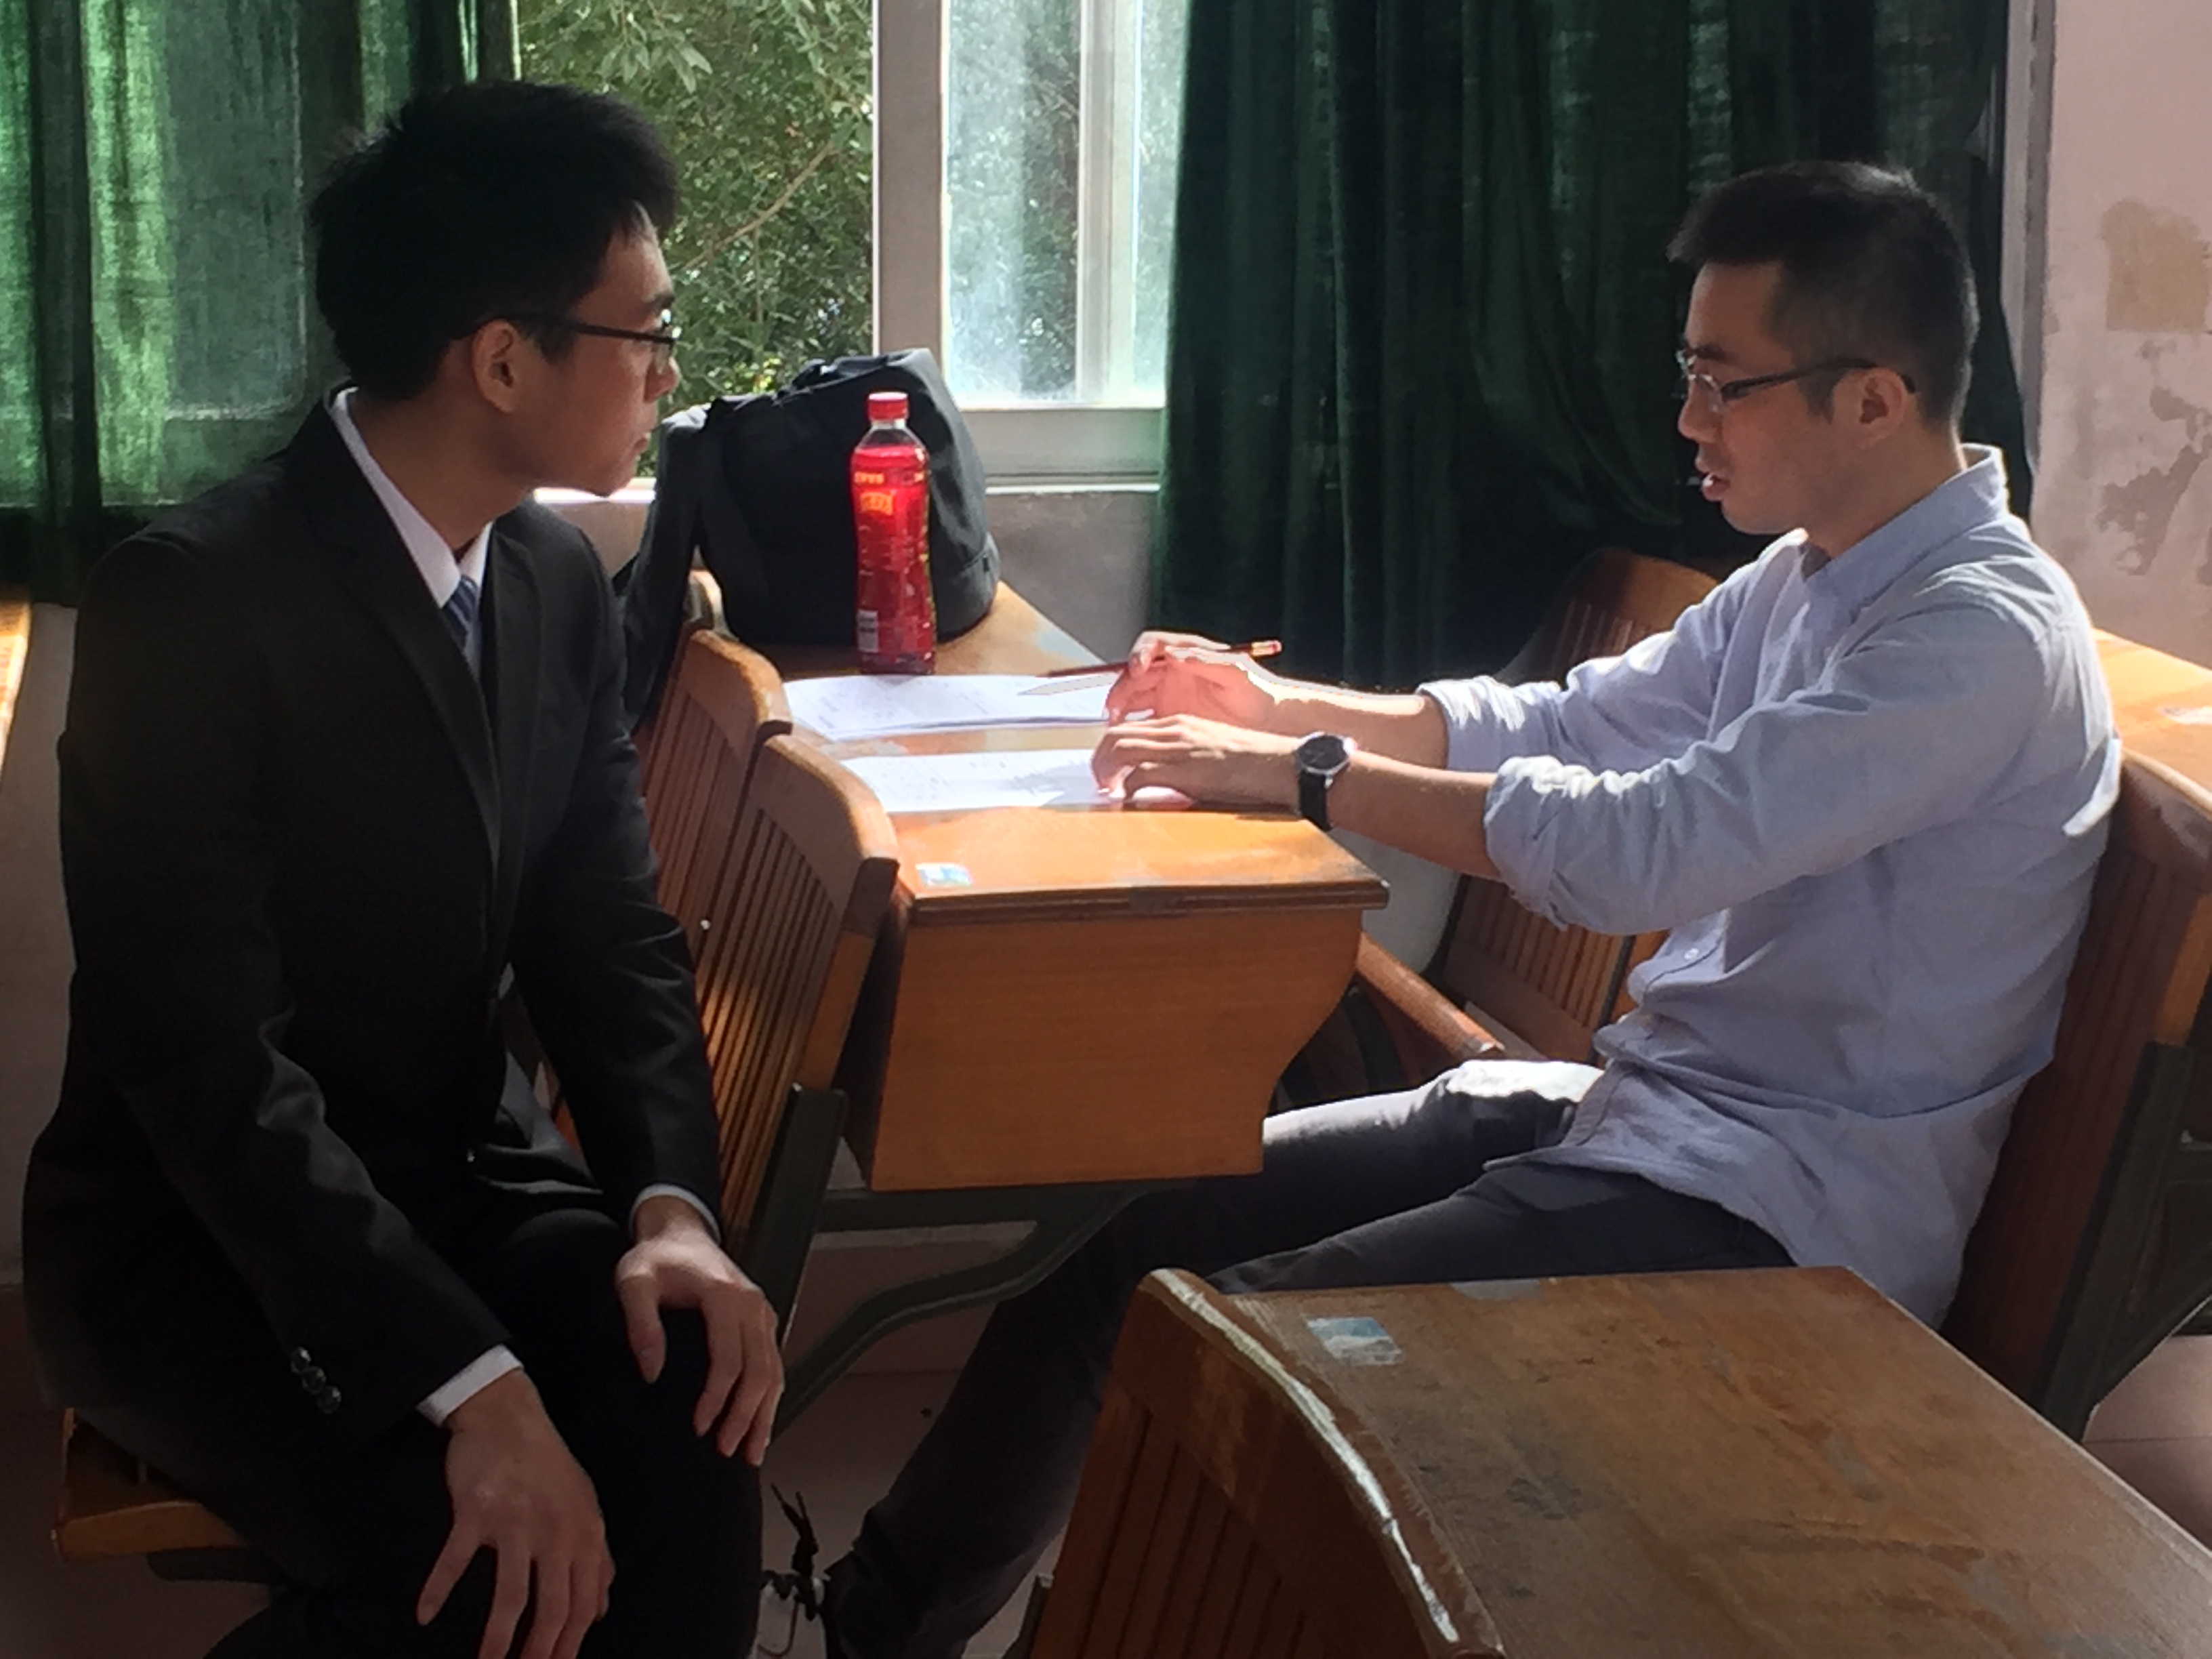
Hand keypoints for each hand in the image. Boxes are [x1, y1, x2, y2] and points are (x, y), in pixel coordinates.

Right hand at [418, 1369, 611, 1658]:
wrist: (509, 1415)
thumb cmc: (547, 1465)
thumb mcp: (585, 1507)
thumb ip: (596, 1559)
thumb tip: (600, 1611)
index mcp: (585, 1534)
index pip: (584, 1605)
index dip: (570, 1646)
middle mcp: (556, 1532)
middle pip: (553, 1610)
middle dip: (538, 1655)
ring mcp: (517, 1522)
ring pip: (510, 1597)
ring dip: (496, 1640)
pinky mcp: (478, 1511)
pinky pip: (456, 1560)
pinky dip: (438, 1589)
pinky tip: (425, 1613)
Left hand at [615, 1196, 782, 1463]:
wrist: (678, 1230)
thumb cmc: (655, 1258)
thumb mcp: (633, 1283)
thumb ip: (640, 1325)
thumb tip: (652, 1372)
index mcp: (723, 1295)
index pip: (729, 1359)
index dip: (716, 1398)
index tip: (699, 1427)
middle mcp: (751, 1304)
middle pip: (760, 1371)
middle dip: (746, 1416)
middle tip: (728, 1450)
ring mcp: (760, 1311)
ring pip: (774, 1370)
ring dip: (765, 1413)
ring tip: (751, 1451)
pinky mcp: (761, 1319)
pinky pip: (773, 1362)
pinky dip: (770, 1396)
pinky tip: (761, 1421)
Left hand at [1091, 715, 1300, 808]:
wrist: (1279, 764)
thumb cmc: (1252, 763)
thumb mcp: (1211, 750)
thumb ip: (1183, 757)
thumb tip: (1160, 779)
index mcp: (1181, 723)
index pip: (1130, 729)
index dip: (1110, 750)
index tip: (1108, 771)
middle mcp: (1175, 729)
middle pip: (1116, 735)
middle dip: (1099, 760)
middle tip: (1099, 782)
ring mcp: (1179, 747)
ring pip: (1120, 749)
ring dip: (1106, 772)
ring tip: (1107, 791)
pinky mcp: (1185, 768)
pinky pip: (1140, 774)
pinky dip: (1127, 789)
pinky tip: (1128, 801)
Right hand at [1103, 631, 1283, 729]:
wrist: (1267, 720)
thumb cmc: (1256, 690)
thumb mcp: (1235, 671)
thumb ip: (1207, 660)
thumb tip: (1178, 654)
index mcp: (1184, 654)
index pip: (1152, 646)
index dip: (1139, 654)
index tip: (1137, 669)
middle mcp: (1172, 671)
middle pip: (1135, 673)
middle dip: (1122, 686)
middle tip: (1116, 705)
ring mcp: (1168, 694)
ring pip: (1133, 696)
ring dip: (1120, 707)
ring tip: (1115, 722)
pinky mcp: (1167, 717)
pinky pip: (1142, 719)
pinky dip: (1130, 726)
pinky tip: (1127, 737)